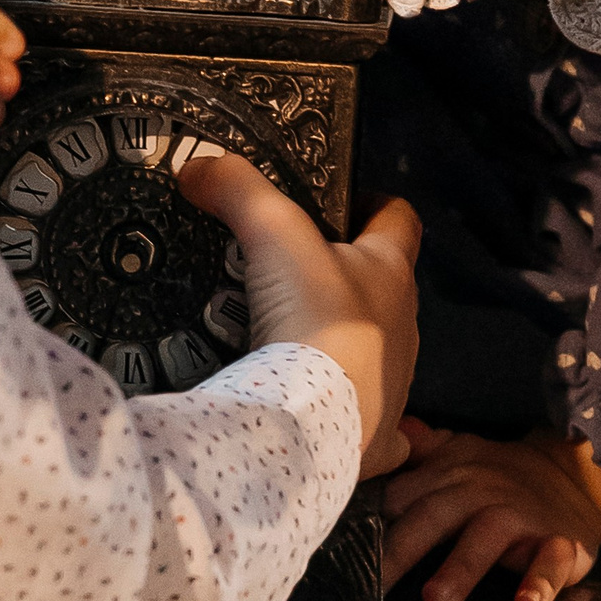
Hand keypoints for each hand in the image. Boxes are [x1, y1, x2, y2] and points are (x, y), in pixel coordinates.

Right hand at [177, 155, 421, 473]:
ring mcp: (394, 384)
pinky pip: (372, 422)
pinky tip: (319, 410)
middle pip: (383, 287)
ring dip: (344, 340)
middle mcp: (403, 327)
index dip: (375, 204)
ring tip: (287, 336)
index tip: (344, 201)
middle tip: (292, 270)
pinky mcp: (374, 434)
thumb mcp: (273, 235)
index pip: (400, 221)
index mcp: (390, 274)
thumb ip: (239, 190)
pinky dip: (350, 412)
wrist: (313, 426)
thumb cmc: (312, 319)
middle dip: (346, 276)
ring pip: (375, 350)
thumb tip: (198, 166)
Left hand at [380, 423, 600, 600]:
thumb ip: (419, 450)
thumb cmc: (501, 476)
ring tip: (436, 599)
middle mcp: (480, 494)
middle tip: (374, 582)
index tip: (339, 545)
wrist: (574, 476)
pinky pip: (550, 564)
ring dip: (460, 568)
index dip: (372, 520)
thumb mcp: (460, 454)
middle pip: (435, 518)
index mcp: (450, 475)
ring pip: (486, 540)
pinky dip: (541, 584)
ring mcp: (520, 519)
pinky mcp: (558, 543)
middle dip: (402, 549)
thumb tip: (383, 433)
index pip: (402, 496)